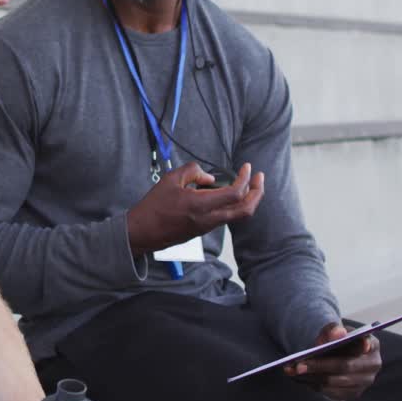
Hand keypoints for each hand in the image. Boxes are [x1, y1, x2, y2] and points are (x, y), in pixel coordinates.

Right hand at [125, 162, 264, 253]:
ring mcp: (208, 227)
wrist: (142, 233)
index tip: (247, 167)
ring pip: (238, 215)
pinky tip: (227, 192)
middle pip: (245, 210)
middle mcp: (209, 219)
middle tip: (259, 178)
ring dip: (248, 199)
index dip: (245, 179)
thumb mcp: (171, 180)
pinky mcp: (203, 230)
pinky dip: (234, 204)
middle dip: (257, 193)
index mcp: (201, 205)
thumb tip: (210, 178)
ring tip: (248, 183)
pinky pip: (226, 217)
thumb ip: (193, 172)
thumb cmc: (153, 206)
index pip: (235, 194)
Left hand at [283, 322, 380, 400]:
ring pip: (335, 383)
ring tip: (292, 371)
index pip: (365, 345)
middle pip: (345, 367)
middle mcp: (372, 366)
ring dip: (312, 377)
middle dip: (319, 366)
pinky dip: (314, 385)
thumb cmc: (334, 339)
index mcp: (372, 344)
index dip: (361, 345)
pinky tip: (300, 378)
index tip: (356, 345)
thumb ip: (332, 330)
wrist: (334, 352)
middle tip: (297, 365)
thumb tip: (338, 333)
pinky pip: (331, 393)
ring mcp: (364, 383)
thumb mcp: (333, 330)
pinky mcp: (352, 394)